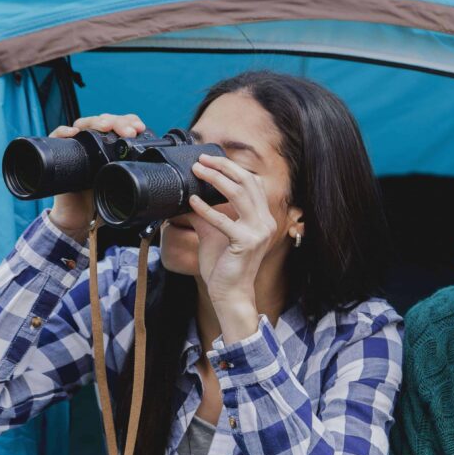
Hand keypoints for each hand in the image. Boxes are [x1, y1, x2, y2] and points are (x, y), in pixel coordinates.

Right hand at [47, 113, 145, 241]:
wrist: (78, 217)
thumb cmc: (100, 198)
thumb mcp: (122, 184)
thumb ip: (135, 176)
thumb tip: (157, 172)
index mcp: (110, 145)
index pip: (120, 124)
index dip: (130, 122)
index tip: (140, 128)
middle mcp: (93, 141)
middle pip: (104, 121)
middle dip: (118, 122)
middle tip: (129, 130)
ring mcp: (76, 144)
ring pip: (85, 124)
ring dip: (97, 122)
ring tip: (106, 126)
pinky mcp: (59, 152)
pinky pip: (57, 136)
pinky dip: (64, 131)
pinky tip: (74, 132)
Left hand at [186, 154, 279, 333]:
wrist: (231, 294)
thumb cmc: (224, 267)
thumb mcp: (213, 235)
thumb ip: (205, 216)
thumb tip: (188, 198)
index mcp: (262, 219)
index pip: (252, 183)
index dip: (232, 168)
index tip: (210, 160)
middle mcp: (265, 222)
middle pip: (248, 182)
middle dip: (224, 166)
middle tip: (201, 160)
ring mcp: (258, 232)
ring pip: (239, 194)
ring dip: (216, 179)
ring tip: (198, 171)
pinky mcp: (245, 243)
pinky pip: (223, 221)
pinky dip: (206, 209)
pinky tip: (192, 202)